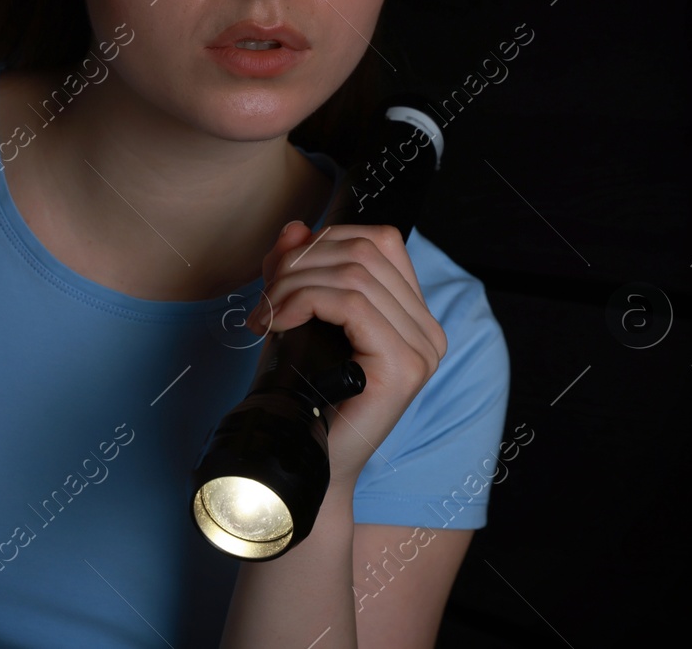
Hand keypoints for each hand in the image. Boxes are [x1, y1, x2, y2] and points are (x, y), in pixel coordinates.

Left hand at [245, 221, 446, 492]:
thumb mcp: (295, 319)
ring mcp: (422, 349)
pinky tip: (278, 322)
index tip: (280, 271)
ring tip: (265, 314)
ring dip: (294, 283)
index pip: (379, 241)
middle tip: (263, 297)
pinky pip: (352, 304)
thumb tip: (295, 226)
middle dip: (300, 262)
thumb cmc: (304, 396)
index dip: (324, 240)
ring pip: (353, 273)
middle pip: (363, 250)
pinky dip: (304, 301)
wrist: (308, 464)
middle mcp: (427, 330)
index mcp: (412, 315)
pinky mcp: (403, 367)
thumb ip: (297, 272)